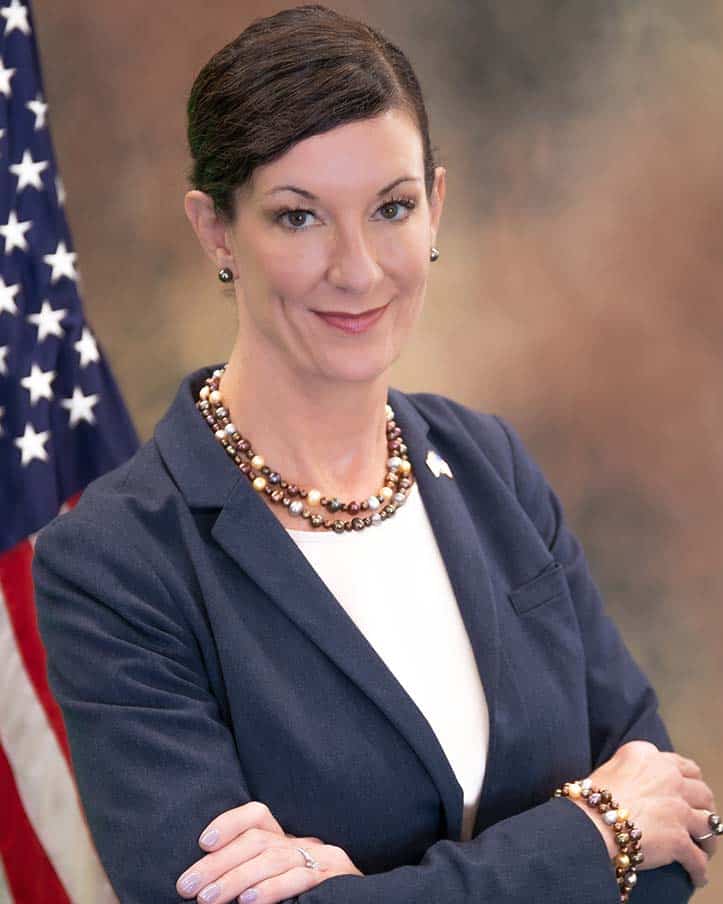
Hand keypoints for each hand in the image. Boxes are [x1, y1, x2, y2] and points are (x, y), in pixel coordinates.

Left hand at [176, 801, 363, 903]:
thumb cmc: (306, 900)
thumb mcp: (275, 882)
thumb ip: (250, 875)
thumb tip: (204, 883)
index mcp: (287, 840)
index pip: (257, 815)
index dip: (228, 823)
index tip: (202, 842)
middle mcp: (303, 842)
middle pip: (257, 840)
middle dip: (217, 863)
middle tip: (187, 886)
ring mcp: (320, 857)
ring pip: (272, 858)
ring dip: (235, 879)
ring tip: (208, 899)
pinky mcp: (334, 875)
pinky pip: (299, 878)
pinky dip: (271, 890)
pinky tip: (248, 902)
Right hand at [567, 741, 717, 887]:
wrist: (589, 821)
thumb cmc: (591, 797)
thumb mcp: (612, 766)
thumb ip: (634, 767)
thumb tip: (642, 781)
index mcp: (649, 757)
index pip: (685, 766)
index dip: (691, 782)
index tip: (690, 792)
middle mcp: (668, 777)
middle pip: (703, 792)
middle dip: (705, 807)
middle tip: (702, 819)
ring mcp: (677, 808)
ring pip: (708, 824)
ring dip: (708, 838)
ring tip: (705, 848)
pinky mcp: (678, 838)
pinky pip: (697, 859)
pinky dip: (699, 870)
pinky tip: (697, 877)